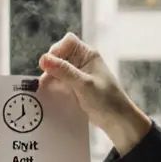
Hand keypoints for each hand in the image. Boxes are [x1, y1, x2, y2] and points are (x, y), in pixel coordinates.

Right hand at [38, 33, 150, 153]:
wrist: (116, 120)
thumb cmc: (106, 99)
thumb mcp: (84, 84)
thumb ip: (64, 71)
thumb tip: (44, 59)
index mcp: (88, 55)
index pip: (68, 42)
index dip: (57, 50)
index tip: (49, 64)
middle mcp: (82, 61)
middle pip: (59, 55)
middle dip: (51, 66)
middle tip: (47, 80)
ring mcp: (77, 74)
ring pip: (57, 69)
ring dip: (50, 77)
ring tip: (47, 88)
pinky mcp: (74, 86)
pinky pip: (59, 81)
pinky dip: (54, 86)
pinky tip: (51, 93)